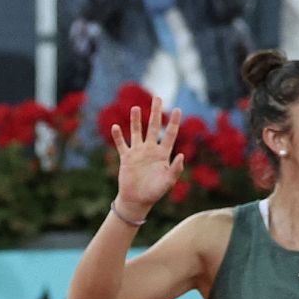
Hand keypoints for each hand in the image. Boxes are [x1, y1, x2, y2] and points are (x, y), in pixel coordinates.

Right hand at [110, 96, 183, 218]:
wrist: (137, 200)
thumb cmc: (155, 192)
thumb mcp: (168, 182)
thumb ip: (176, 169)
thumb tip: (182, 155)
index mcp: (163, 154)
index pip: (170, 134)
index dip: (174, 122)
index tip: (178, 109)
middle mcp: (150, 149)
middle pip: (154, 127)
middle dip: (156, 112)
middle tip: (158, 98)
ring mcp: (138, 152)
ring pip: (137, 132)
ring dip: (136, 120)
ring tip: (136, 108)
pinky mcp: (126, 158)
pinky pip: (121, 144)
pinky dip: (118, 136)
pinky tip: (115, 126)